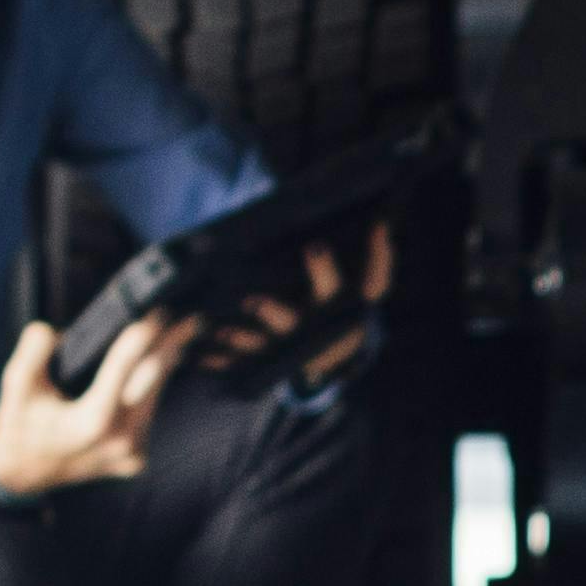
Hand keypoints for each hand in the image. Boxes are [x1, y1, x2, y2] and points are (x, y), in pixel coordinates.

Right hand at [0, 310, 188, 501]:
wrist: (24, 474)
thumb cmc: (20, 426)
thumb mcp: (16, 389)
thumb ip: (31, 356)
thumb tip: (51, 330)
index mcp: (91, 424)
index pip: (123, 369)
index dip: (141, 337)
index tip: (158, 312)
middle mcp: (118, 440)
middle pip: (154, 382)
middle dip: (173, 346)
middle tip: (193, 318)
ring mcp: (131, 452)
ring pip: (156, 398)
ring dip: (167, 366)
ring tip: (183, 334)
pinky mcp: (137, 458)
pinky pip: (151, 414)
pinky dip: (155, 389)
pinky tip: (165, 364)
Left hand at [222, 220, 394, 385]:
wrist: (337, 356)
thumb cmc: (350, 310)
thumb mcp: (367, 288)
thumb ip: (378, 259)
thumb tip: (382, 223)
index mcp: (335, 309)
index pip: (333, 290)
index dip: (326, 271)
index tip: (314, 245)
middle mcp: (310, 330)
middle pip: (291, 322)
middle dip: (272, 312)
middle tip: (251, 301)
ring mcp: (287, 346)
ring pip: (262, 344)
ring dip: (242, 339)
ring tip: (222, 331)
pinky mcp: (268, 359)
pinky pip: (242, 362)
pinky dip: (224, 362)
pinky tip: (204, 358)